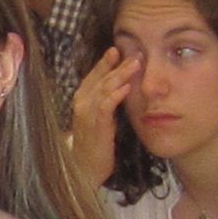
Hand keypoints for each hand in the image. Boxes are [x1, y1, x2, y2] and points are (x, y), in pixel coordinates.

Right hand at [70, 46, 139, 182]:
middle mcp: (81, 103)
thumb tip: (120, 89)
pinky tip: (127, 87)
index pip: (94, 75)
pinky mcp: (95, 126)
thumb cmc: (94, 145)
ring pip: (104, 88)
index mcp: (82, 100)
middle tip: (135, 52)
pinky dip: (116, 95)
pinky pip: (105, 107)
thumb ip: (106, 103)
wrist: (83, 170)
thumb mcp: (99, 119)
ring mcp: (87, 114)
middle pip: (100, 78)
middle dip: (117, 64)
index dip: (105, 62)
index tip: (118, 49)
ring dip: (120, 74)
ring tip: (136, 63)